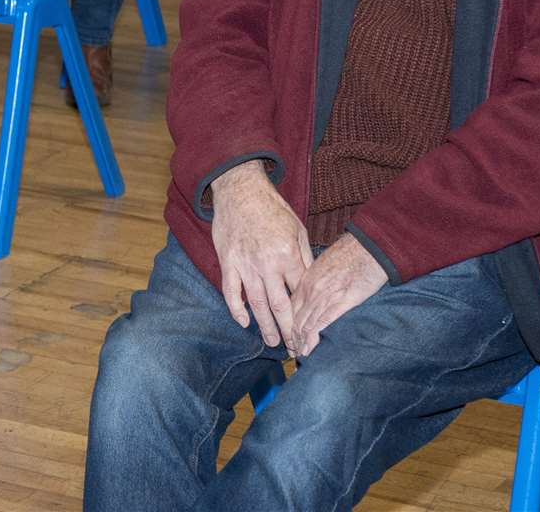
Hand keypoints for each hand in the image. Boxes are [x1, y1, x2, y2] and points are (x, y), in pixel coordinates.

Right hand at [208, 160, 312, 350]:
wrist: (240, 189)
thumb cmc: (272, 208)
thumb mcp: (297, 229)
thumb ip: (304, 257)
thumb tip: (312, 283)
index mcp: (287, 255)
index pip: (300, 295)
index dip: (307, 316)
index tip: (312, 332)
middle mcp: (267, 264)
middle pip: (281, 307)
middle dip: (290, 331)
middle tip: (296, 351)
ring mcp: (245, 265)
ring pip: (257, 304)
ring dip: (266, 327)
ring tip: (274, 343)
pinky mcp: (227, 262)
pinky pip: (231, 292)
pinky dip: (237, 310)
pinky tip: (244, 322)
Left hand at [289, 233, 387, 356]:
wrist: (369, 247)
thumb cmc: (352, 252)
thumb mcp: (326, 263)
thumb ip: (318, 278)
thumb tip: (316, 290)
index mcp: (307, 278)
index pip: (291, 304)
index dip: (288, 321)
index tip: (289, 334)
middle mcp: (311, 289)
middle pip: (295, 317)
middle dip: (292, 336)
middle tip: (292, 350)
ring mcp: (323, 296)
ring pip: (304, 324)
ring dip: (300, 341)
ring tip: (299, 354)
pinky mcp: (340, 303)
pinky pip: (320, 324)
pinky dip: (312, 339)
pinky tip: (308, 350)